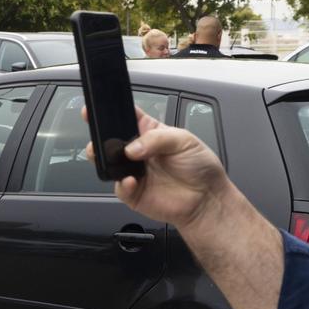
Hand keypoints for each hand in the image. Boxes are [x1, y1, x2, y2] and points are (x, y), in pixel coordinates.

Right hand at [112, 107, 233, 228]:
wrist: (207, 199)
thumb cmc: (200, 167)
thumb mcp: (184, 140)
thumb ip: (156, 138)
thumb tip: (132, 147)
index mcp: (150, 133)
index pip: (127, 117)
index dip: (112, 112)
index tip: (100, 109)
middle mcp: (139, 152)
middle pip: (112, 140)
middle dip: (102, 136)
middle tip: (104, 136)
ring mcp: (134, 172)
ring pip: (108, 163)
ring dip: (105, 159)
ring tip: (116, 158)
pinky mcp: (133, 193)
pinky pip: (119, 187)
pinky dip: (123, 184)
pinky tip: (132, 180)